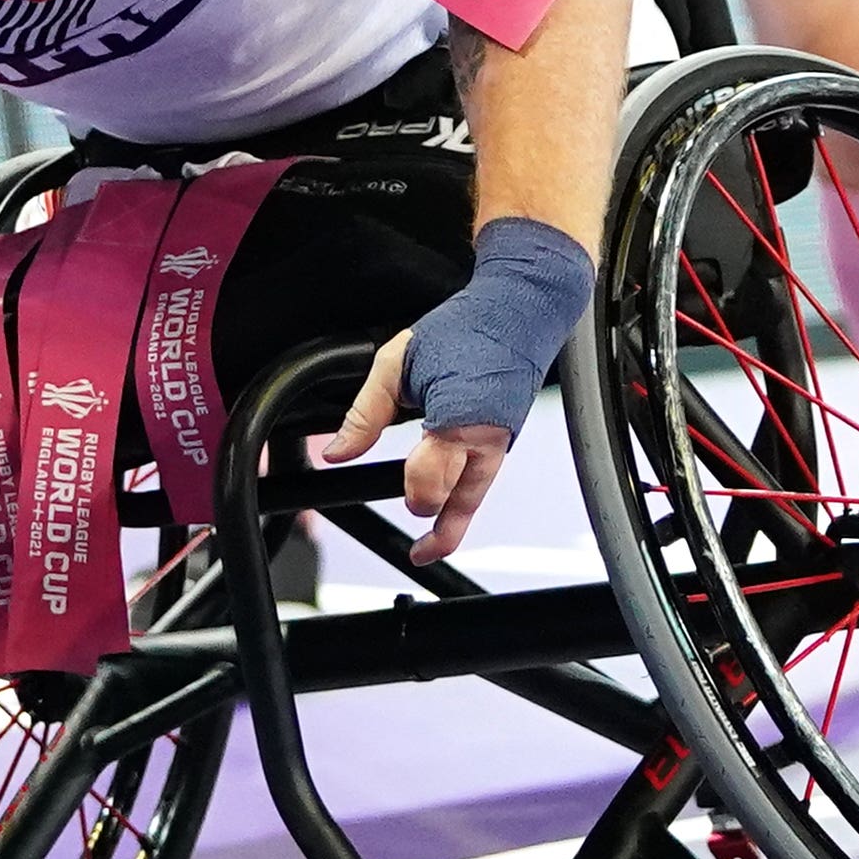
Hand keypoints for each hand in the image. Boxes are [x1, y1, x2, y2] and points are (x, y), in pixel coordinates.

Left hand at [317, 330, 517, 560]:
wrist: (521, 309)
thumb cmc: (465, 327)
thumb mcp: (398, 361)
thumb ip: (365, 413)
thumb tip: (336, 452)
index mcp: (459, 420)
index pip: (427, 481)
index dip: (401, 486)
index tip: (361, 469)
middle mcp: (486, 440)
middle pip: (454, 502)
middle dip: (425, 508)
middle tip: (403, 511)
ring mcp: (501, 444)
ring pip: (473, 501)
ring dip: (450, 526)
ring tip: (427, 549)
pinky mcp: (506, 442)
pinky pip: (482, 484)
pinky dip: (462, 504)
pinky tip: (446, 510)